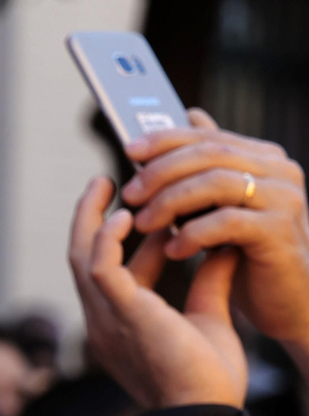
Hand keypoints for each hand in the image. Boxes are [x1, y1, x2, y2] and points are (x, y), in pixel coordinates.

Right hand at [69, 175, 245, 408]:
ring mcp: (105, 319)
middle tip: (107, 182)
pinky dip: (106, 237)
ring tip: (108, 183)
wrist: (203, 413)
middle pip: (82, 258)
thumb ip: (210, 281)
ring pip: (82, 256)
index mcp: (120, 325)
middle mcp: (103, 321)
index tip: (146, 208)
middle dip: (91, 218)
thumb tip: (224, 244)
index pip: (110, 271)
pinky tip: (124, 214)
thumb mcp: (209, 317)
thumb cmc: (207, 381)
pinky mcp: (120, 314)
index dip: (126, 237)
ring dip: (92, 217)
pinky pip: (99, 266)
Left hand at [123, 110, 308, 360]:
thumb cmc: (246, 254)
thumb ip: (204, 169)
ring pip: (216, 183)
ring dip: (171, 201)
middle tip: (130, 194)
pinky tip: (172, 250)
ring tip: (143, 223)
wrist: (286, 300)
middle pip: (208, 154)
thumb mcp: (218, 206)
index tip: (129, 150)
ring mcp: (284, 198)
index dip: (165, 139)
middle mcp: (278, 170)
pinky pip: (227, 222)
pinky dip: (193, 234)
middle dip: (161, 172)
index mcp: (262, 157)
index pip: (207, 136)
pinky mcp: (279, 230)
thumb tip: (189, 114)